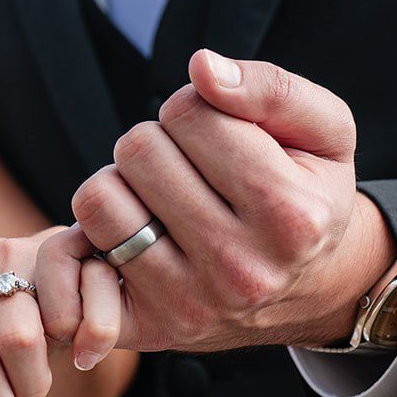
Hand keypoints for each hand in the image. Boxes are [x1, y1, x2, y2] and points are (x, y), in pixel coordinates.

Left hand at [36, 51, 395, 355]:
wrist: (312, 288)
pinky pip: (73, 261)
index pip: (187, 112)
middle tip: (188, 166)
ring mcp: (191, 305)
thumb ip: (270, 87)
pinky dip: (88, 236)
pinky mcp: (147, 329)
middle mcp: (241, 269)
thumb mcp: (323, 130)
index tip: (220, 134)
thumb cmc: (308, 192)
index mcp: (290, 215)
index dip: (195, 108)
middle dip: (157, 141)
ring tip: (161, 197)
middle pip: (137, 149)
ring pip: (98, 199)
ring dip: (122, 184)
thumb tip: (201, 66)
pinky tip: (129, 233)